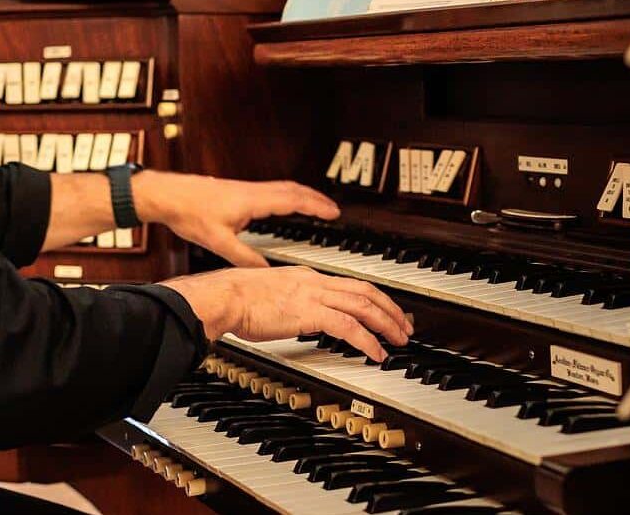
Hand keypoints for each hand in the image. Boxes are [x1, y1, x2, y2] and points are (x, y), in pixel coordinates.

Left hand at [134, 171, 338, 267]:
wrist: (168, 195)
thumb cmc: (190, 213)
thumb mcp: (219, 242)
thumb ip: (245, 258)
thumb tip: (265, 270)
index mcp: (253, 201)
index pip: (293, 200)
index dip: (316, 206)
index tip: (333, 212)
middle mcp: (253, 191)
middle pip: (294, 190)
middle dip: (316, 199)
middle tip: (333, 209)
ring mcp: (246, 189)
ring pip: (283, 187)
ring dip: (303, 195)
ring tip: (316, 206)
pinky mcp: (239, 190)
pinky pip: (272, 190)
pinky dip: (287, 195)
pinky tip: (284, 205)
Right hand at [163, 266, 412, 361]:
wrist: (225, 297)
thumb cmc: (236, 300)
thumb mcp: (270, 297)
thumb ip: (289, 305)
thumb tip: (299, 319)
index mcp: (306, 277)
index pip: (350, 284)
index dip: (374, 298)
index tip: (386, 311)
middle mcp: (315, 282)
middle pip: (366, 291)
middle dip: (390, 309)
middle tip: (404, 326)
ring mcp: (314, 295)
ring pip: (364, 306)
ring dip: (386, 324)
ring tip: (398, 341)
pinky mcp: (310, 313)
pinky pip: (349, 327)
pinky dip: (367, 340)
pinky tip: (375, 353)